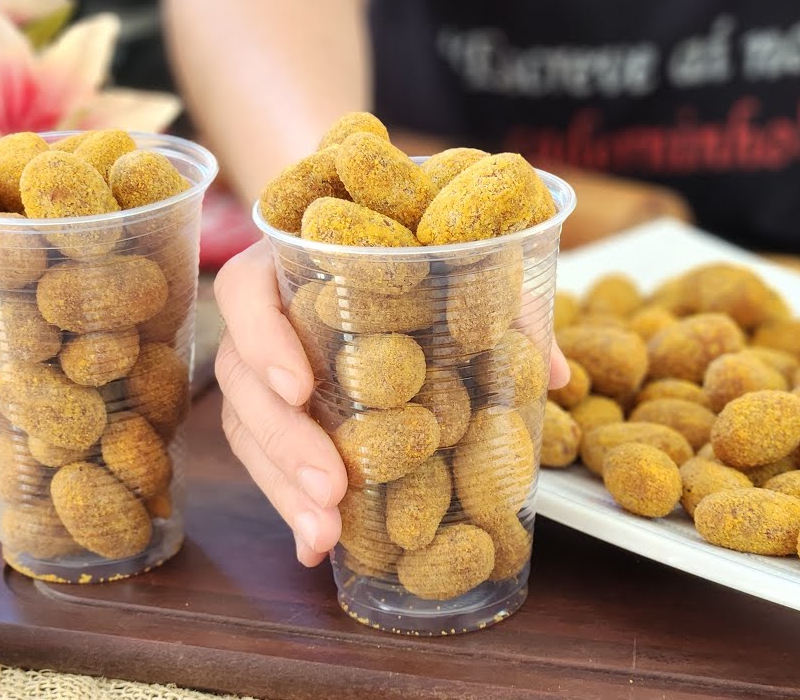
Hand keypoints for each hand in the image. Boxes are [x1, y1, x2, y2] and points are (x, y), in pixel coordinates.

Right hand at [215, 239, 571, 566]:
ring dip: (284, 486)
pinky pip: (265, 460)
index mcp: (288, 263)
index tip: (300, 384)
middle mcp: (264, 316)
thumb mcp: (461, 265)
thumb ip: (504, 308)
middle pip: (242, 378)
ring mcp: (262, 370)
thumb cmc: (417, 253)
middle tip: (331, 485)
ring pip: (248, 429)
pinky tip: (316, 547)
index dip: (264, 337)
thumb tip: (557, 373)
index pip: (245, 293)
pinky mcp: (274, 416)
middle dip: (284, 439)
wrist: (384, 252)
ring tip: (325, 531)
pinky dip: (289, 503)